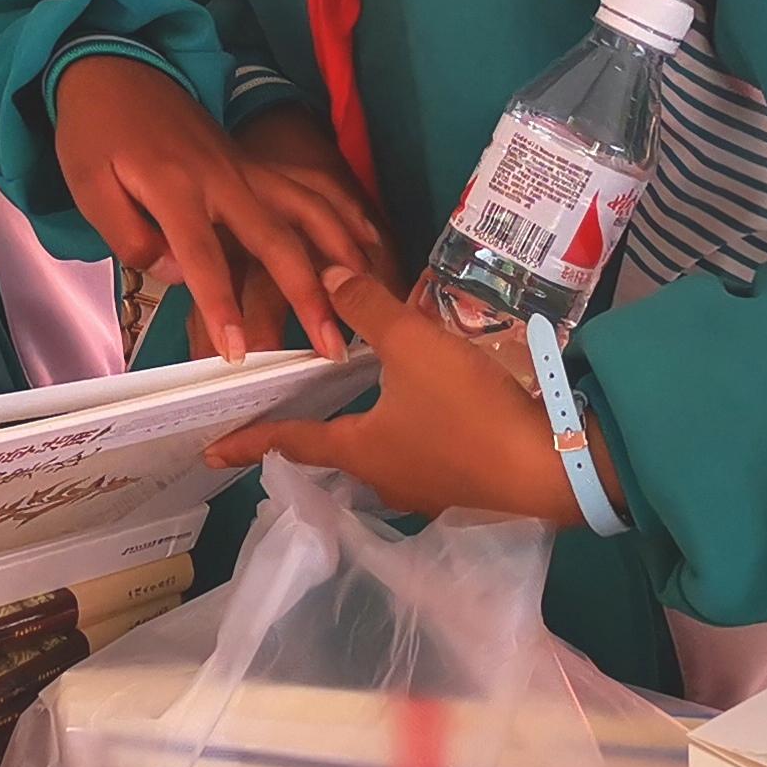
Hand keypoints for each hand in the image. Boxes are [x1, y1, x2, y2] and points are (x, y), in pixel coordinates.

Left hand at [53, 54, 369, 360]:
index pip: (202, 256)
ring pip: (306, 209)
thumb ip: (130, 235)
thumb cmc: (96, 132)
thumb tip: (179, 272)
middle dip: (307, 294)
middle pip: (276, 238)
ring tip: (368, 297)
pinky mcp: (253, 166)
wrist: (115, 69)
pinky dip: (343, 214)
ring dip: (340, 253)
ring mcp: (244, 169)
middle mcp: (221, 178)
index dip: (221, 306)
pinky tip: (367, 240)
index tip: (238, 351)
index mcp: (173, 185)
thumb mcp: (88, 186)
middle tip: (331, 345)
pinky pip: (308, 190)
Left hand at [209, 266, 593, 524]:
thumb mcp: (413, 345)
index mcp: (359, 451)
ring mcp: (426, 492)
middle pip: (334, 456)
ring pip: (380, 460)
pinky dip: (407, 436)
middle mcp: (384, 480)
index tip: (213, 449)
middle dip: (311, 437)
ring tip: (357, 407)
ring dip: (364, 435)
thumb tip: (327, 274)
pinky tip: (422, 415)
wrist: (553, 465)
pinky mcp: (464, 489)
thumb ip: (367, 308)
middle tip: (289, 417)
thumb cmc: (468, 409)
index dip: (251, 439)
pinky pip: (420, 460)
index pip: (290, 442)